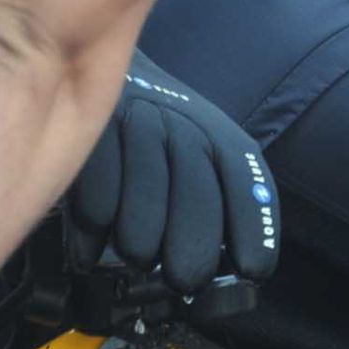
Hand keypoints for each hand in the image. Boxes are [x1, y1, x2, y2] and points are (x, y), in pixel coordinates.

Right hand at [66, 50, 278, 291]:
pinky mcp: (96, 129)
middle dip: (194, 246)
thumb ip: (223, 199)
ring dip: (142, 237)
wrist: (118, 70)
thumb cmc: (168, 132)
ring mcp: (142, 124)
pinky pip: (96, 183)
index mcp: (224, 140)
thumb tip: (235, 264)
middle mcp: (188, 129)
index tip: (252, 268)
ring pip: (147, 189)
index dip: (254, 229)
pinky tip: (94, 251)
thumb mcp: (209, 154)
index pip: (249, 184)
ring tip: (140, 258)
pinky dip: (95, 224)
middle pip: (198, 193)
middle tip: (185, 278)